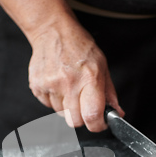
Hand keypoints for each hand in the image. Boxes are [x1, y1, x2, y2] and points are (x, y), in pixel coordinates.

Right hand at [28, 13, 123, 130]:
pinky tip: (58, 85)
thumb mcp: (102, 66)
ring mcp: (51, 85)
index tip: (99, 123)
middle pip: (75, 121)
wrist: (53, 31)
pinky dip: (54, 100)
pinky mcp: (37, 86)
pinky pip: (48, 106)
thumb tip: (117, 113)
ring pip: (61, 114)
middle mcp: (69, 83)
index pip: (92, 116)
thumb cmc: (79, 47)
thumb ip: (109, 93)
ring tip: (69, 88)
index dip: (97, 125)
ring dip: (68, 107)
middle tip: (84, 105)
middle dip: (82, 118)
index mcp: (89, 78)